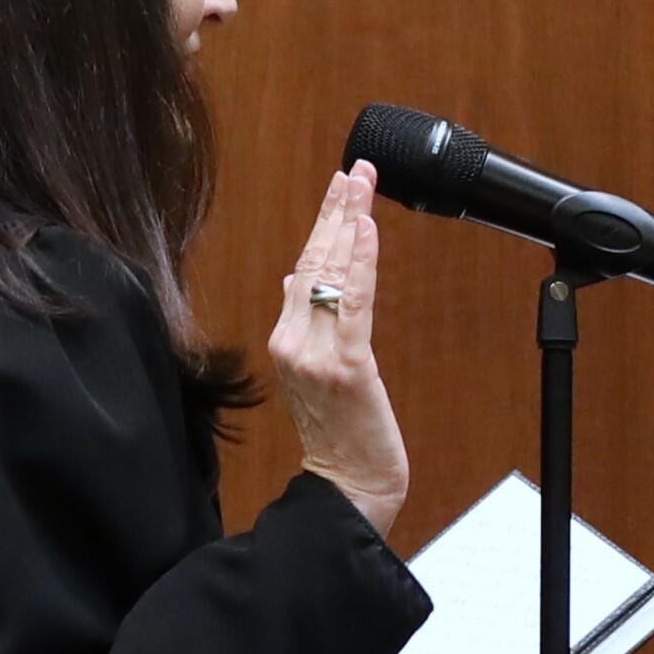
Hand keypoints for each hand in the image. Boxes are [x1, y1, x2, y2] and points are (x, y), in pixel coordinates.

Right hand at [273, 164, 408, 536]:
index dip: (322, 223)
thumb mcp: (311, 373)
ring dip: (349, 223)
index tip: (339, 185)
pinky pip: (353, 303)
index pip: (303, 267)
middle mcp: (293, 340)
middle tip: (355, 168)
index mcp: (286, 339)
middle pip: (314, 261)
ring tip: (361, 183)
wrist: (347, 486)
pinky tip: (367, 229)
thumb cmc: (339, 434)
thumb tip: (293, 279)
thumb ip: (301, 323)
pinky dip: (362, 263)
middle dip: (336, 209)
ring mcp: (315, 353)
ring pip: (332, 274)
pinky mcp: (345, 365)